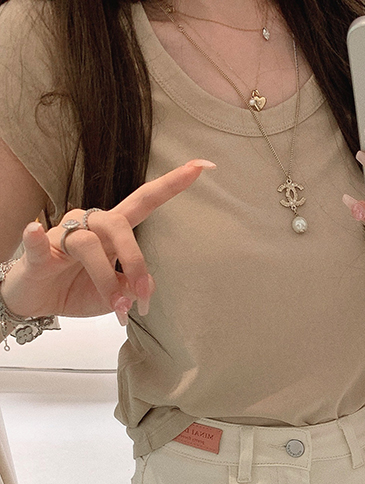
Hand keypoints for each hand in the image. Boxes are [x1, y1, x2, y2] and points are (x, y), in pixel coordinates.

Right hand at [1, 159, 216, 324]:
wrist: (39, 302)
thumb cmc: (78, 289)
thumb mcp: (116, 295)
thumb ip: (133, 287)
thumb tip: (144, 288)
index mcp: (113, 231)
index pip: (144, 202)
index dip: (171, 185)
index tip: (202, 167)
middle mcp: (89, 224)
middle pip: (119, 224)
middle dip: (136, 261)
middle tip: (142, 294)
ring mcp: (61, 235)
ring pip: (88, 245)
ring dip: (106, 280)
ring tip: (116, 308)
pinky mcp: (37, 252)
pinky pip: (37, 242)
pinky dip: (36, 239)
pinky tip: (35, 231)